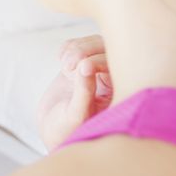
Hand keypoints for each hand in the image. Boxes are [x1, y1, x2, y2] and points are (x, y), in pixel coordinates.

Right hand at [38, 35, 112, 149]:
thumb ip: (84, 91)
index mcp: (122, 92)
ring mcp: (97, 70)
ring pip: (93, 43)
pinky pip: (78, 44)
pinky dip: (68, 47)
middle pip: (108, 48)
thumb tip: (85, 65)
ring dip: (76, 48)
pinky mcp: (81, 65)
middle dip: (85, 50)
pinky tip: (60, 59)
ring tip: (63, 64)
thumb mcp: (76, 116)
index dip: (98, 61)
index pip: (118, 65)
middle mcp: (113, 78)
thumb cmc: (68, 131)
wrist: (53, 132)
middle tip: (66, 65)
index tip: (79, 69)